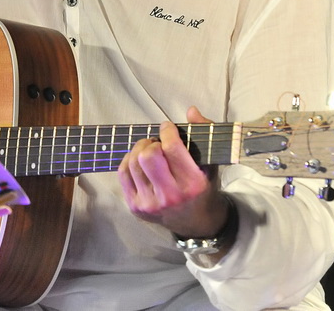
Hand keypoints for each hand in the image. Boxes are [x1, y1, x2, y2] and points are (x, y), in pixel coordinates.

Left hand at [117, 106, 230, 238]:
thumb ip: (204, 132)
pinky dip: (129, 161)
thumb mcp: (211, 161)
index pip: (171, 148)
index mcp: (192, 184)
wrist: (196, 222)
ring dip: (139, 150)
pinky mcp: (136, 207)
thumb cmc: (203, 187)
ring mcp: (150, 204)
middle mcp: (171, 196)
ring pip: (132, 162)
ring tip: (150, 152)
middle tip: (157, 143)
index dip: (167, 131)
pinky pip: (122, 173)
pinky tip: (140, 162)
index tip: (168, 128)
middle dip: (151, 143)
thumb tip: (190, 110)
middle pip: (147, 156)